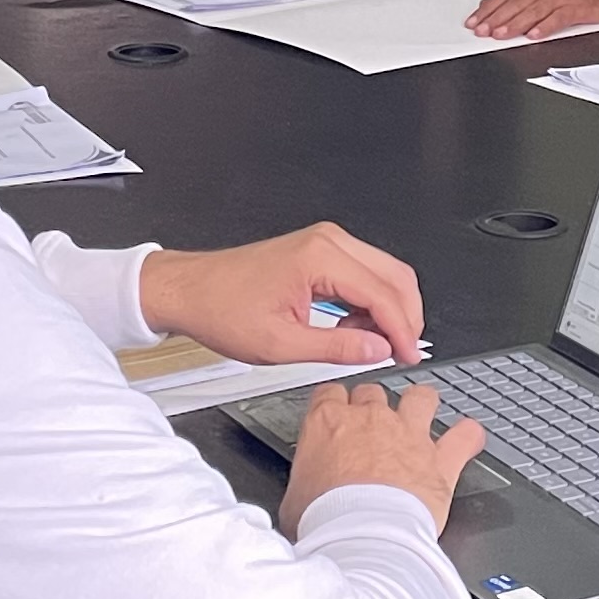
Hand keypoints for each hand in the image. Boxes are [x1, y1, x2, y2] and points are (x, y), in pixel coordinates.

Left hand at [139, 223, 424, 367]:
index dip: (402, 331)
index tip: (408, 356)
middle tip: (401, 352)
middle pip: (395, 276)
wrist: (189, 291)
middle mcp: (328, 242)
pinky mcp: (320, 251)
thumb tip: (378, 350)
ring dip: (388, 310)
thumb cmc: (221, 309)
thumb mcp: (280, 345)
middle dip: (405, 317)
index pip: (383, 294)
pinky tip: (355, 329)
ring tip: (372, 345)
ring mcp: (325, 243)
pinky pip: (363, 273)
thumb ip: (337, 349)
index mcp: (320, 258)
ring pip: (383, 273)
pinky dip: (370, 302)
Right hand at [279, 379, 486, 535]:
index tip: (337, 415)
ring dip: (421, 405)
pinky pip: (464, 436)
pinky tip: (468, 440)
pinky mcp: (439, 460)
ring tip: (421, 417)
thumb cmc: (324, 521)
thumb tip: (304, 489)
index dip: (335, 403)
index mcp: (328, 424)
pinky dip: (468, 437)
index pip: (330, 393)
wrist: (361, 538)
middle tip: (372, 428)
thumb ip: (304, 479)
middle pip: (373, 393)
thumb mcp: (294, 498)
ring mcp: (408, 435)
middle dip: (373, 407)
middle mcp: (370, 420)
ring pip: (420, 397)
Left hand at [465, 0, 598, 40]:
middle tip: (481, 30)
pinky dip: (544, 27)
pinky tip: (533, 35)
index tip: (475, 19)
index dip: (489, 8)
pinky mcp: (578, 6)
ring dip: (514, 24)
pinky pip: (557, 18)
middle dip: (495, 18)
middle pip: (517, 2)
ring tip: (500, 34)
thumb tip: (495, 5)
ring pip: (533, 10)